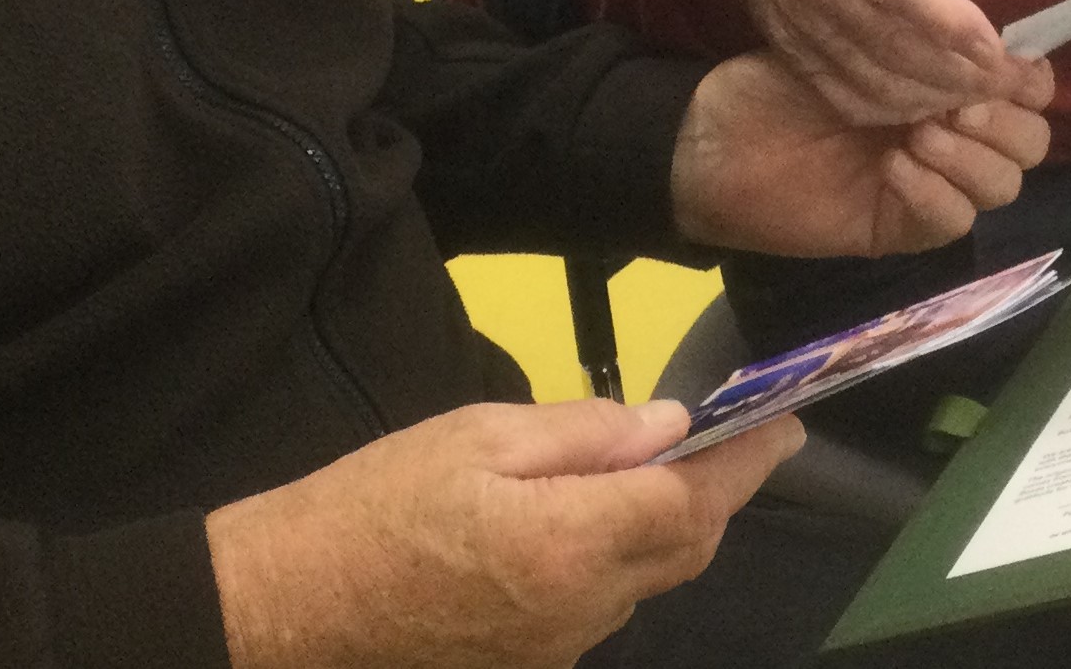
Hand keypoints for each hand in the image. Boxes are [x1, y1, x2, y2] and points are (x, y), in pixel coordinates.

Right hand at [206, 398, 801, 668]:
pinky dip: (614, 558)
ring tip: (660, 467)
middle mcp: (580, 610)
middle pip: (683, 550)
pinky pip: (598, 606)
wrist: (286, 610)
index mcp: (567, 541)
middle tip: (739, 441)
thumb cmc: (371, 506)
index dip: (744, 461)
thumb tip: (665, 425)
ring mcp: (557, 650)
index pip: (690, 500)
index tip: (783, 425)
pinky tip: (587, 519)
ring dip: (667, 527)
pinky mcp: (529, 666)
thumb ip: (580, 432)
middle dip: (719, 495)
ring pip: (644, 582)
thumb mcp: (473, 435)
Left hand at [670, 47, 1053, 255]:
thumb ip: (921, 21)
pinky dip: (935, 192)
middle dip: (1006, 118)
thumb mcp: (849, 34)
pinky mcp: (901, 225)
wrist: (710, 142)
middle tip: (958, 100)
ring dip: (973, 155)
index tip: (997, 57)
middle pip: (1031, 142)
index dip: (1027, 77)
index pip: (1029, 89)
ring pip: (1003, 184)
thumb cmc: (773, 80)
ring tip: (919, 130)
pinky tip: (894, 165)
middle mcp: (949, 134)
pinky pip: (953, 220)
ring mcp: (929, 184)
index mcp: (946, 85)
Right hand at [730, 0, 1021, 123]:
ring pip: (873, 79)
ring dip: (933, 96)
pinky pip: (847, 97)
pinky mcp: (793, 52)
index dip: (949, 22)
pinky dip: (895, 110)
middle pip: (891, 43)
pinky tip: (928, 101)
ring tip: (976, 93)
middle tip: (1005, 79)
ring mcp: (800, 23)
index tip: (996, 47)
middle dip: (956, 71)